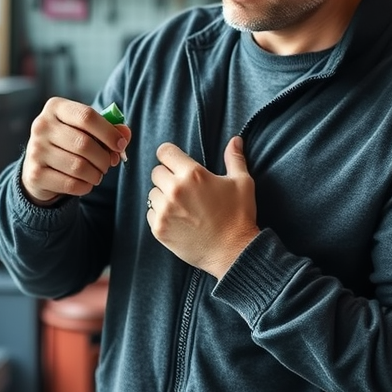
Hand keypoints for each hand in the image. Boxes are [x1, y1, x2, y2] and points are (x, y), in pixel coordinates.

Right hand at [21, 97, 130, 204]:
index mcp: (55, 107)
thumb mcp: (87, 130)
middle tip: (108, 163)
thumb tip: (125, 134)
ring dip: (96, 174)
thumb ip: (109, 129)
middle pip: (84, 143)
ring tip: (97, 174)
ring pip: (78, 166)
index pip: (87, 116)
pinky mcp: (35, 174)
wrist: (39, 166)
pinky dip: (85, 186)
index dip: (109, 132)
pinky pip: (71, 183)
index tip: (120, 145)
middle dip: (104, 158)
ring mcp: (35, 150)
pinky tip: (85, 182)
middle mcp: (41, 125)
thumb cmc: (69, 143)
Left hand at [148, 136, 258, 277]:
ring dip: (163, 196)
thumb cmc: (239, 216)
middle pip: (156, 172)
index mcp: (192, 174)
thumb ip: (234, 158)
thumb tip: (235, 139)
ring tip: (181, 206)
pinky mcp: (159, 229)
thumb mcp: (242, 183)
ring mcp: (165, 210)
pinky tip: (177, 219)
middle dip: (167, 176)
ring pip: (152, 193)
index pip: (164, 152)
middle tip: (182, 188)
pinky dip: (160, 214)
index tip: (174, 162)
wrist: (233, 252)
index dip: (169, 155)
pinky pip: (150, 213)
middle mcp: (174, 190)